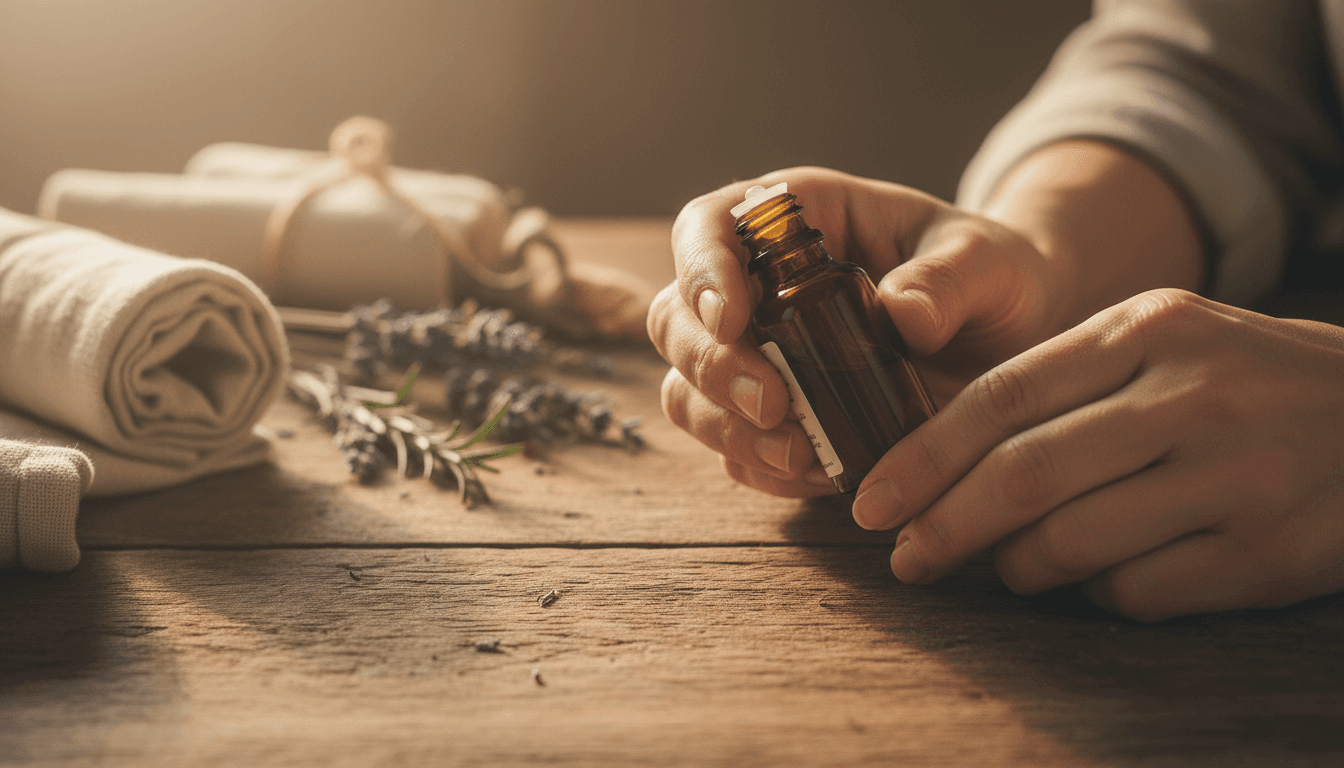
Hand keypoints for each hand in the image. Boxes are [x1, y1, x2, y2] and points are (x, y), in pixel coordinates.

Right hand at [647, 166, 1066, 496]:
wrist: (1008, 338)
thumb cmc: (990, 276)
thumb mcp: (987, 262)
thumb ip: (950, 277)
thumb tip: (899, 313)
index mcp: (795, 219)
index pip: (709, 227)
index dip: (702, 270)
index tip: (733, 318)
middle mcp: (757, 286)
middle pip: (677, 319)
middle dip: (710, 366)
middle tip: (771, 405)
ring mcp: (757, 356)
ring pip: (687, 390)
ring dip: (726, 428)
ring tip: (798, 454)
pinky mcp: (773, 417)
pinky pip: (733, 449)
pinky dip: (761, 469)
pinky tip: (815, 474)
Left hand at [853, 288, 1343, 620]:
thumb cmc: (1243, 379)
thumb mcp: (1160, 342)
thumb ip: (1060, 384)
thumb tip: (939, 457)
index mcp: (1146, 329)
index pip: (1001, 396)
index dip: (922, 456)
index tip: (871, 500)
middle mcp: (1189, 395)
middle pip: (1025, 473)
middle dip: (945, 525)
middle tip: (905, 558)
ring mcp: (1233, 475)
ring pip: (1072, 542)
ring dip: (1016, 566)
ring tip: (1007, 566)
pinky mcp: (1264, 553)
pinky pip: (1136, 590)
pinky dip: (1094, 593)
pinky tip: (1097, 578)